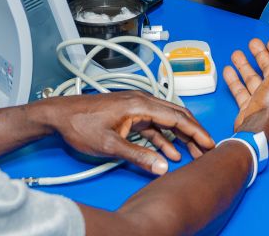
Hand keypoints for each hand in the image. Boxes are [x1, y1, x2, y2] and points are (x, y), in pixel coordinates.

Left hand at [36, 91, 214, 175]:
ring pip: (166, 121)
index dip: (196, 131)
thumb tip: (162, 166)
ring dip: (180, 137)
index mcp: (139, 104)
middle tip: (208, 150)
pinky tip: (170, 153)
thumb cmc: (79, 125)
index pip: (176, 117)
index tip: (210, 143)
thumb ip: (138, 156)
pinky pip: (153, 126)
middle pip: (176, 116)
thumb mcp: (109, 145)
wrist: (58, 115)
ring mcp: (135, 107)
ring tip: (194, 154)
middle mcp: (141, 101)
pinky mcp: (129, 114)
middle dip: (194, 133)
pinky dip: (164, 138)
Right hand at [223, 32, 268, 145]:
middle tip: (252, 43)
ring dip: (245, 65)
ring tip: (236, 54)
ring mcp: (261, 97)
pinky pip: (240, 89)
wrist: (258, 126)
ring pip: (252, 77)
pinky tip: (228, 70)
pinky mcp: (248, 105)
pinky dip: (234, 79)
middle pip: (268, 68)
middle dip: (260, 54)